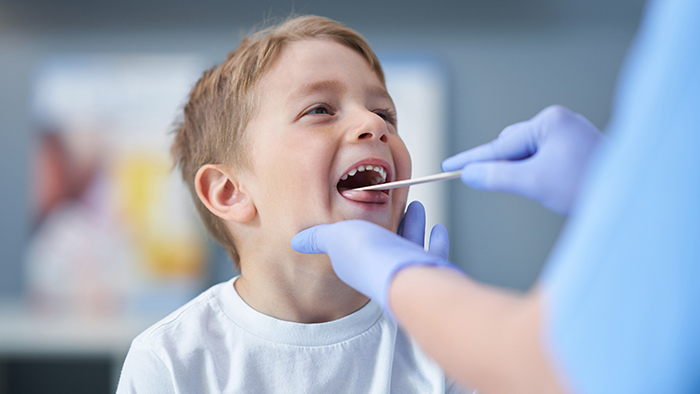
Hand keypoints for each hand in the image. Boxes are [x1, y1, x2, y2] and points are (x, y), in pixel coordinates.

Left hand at [291, 201, 456, 313]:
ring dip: (414, 223)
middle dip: (392, 220)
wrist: (403, 277)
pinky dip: (435, 241)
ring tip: (417, 206)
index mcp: (356, 262)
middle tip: (398, 202)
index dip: (361, 224)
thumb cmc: (369, 257)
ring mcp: (405, 270)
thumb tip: (297, 240)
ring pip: (409, 244)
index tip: (367, 205)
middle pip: (387, 241)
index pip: (358, 241)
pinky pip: (432, 255)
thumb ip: (317, 237)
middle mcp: (380, 268)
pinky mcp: (428, 271)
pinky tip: (438, 229)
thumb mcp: (334, 236)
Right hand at [442, 105, 603, 214]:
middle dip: (507, 168)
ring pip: (528, 155)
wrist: (630, 197)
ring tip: (543, 189)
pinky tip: (550, 186)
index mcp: (549, 121)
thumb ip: (496, 176)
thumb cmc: (586, 186)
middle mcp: (560, 121)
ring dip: (524, 173)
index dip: (471, 159)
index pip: (500, 145)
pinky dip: (538, 173)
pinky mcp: (577, 149)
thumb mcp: (534, 183)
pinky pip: (544, 158)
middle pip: (513, 148)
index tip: (447, 167)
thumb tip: (470, 174)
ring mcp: (570, 134)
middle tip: (508, 186)